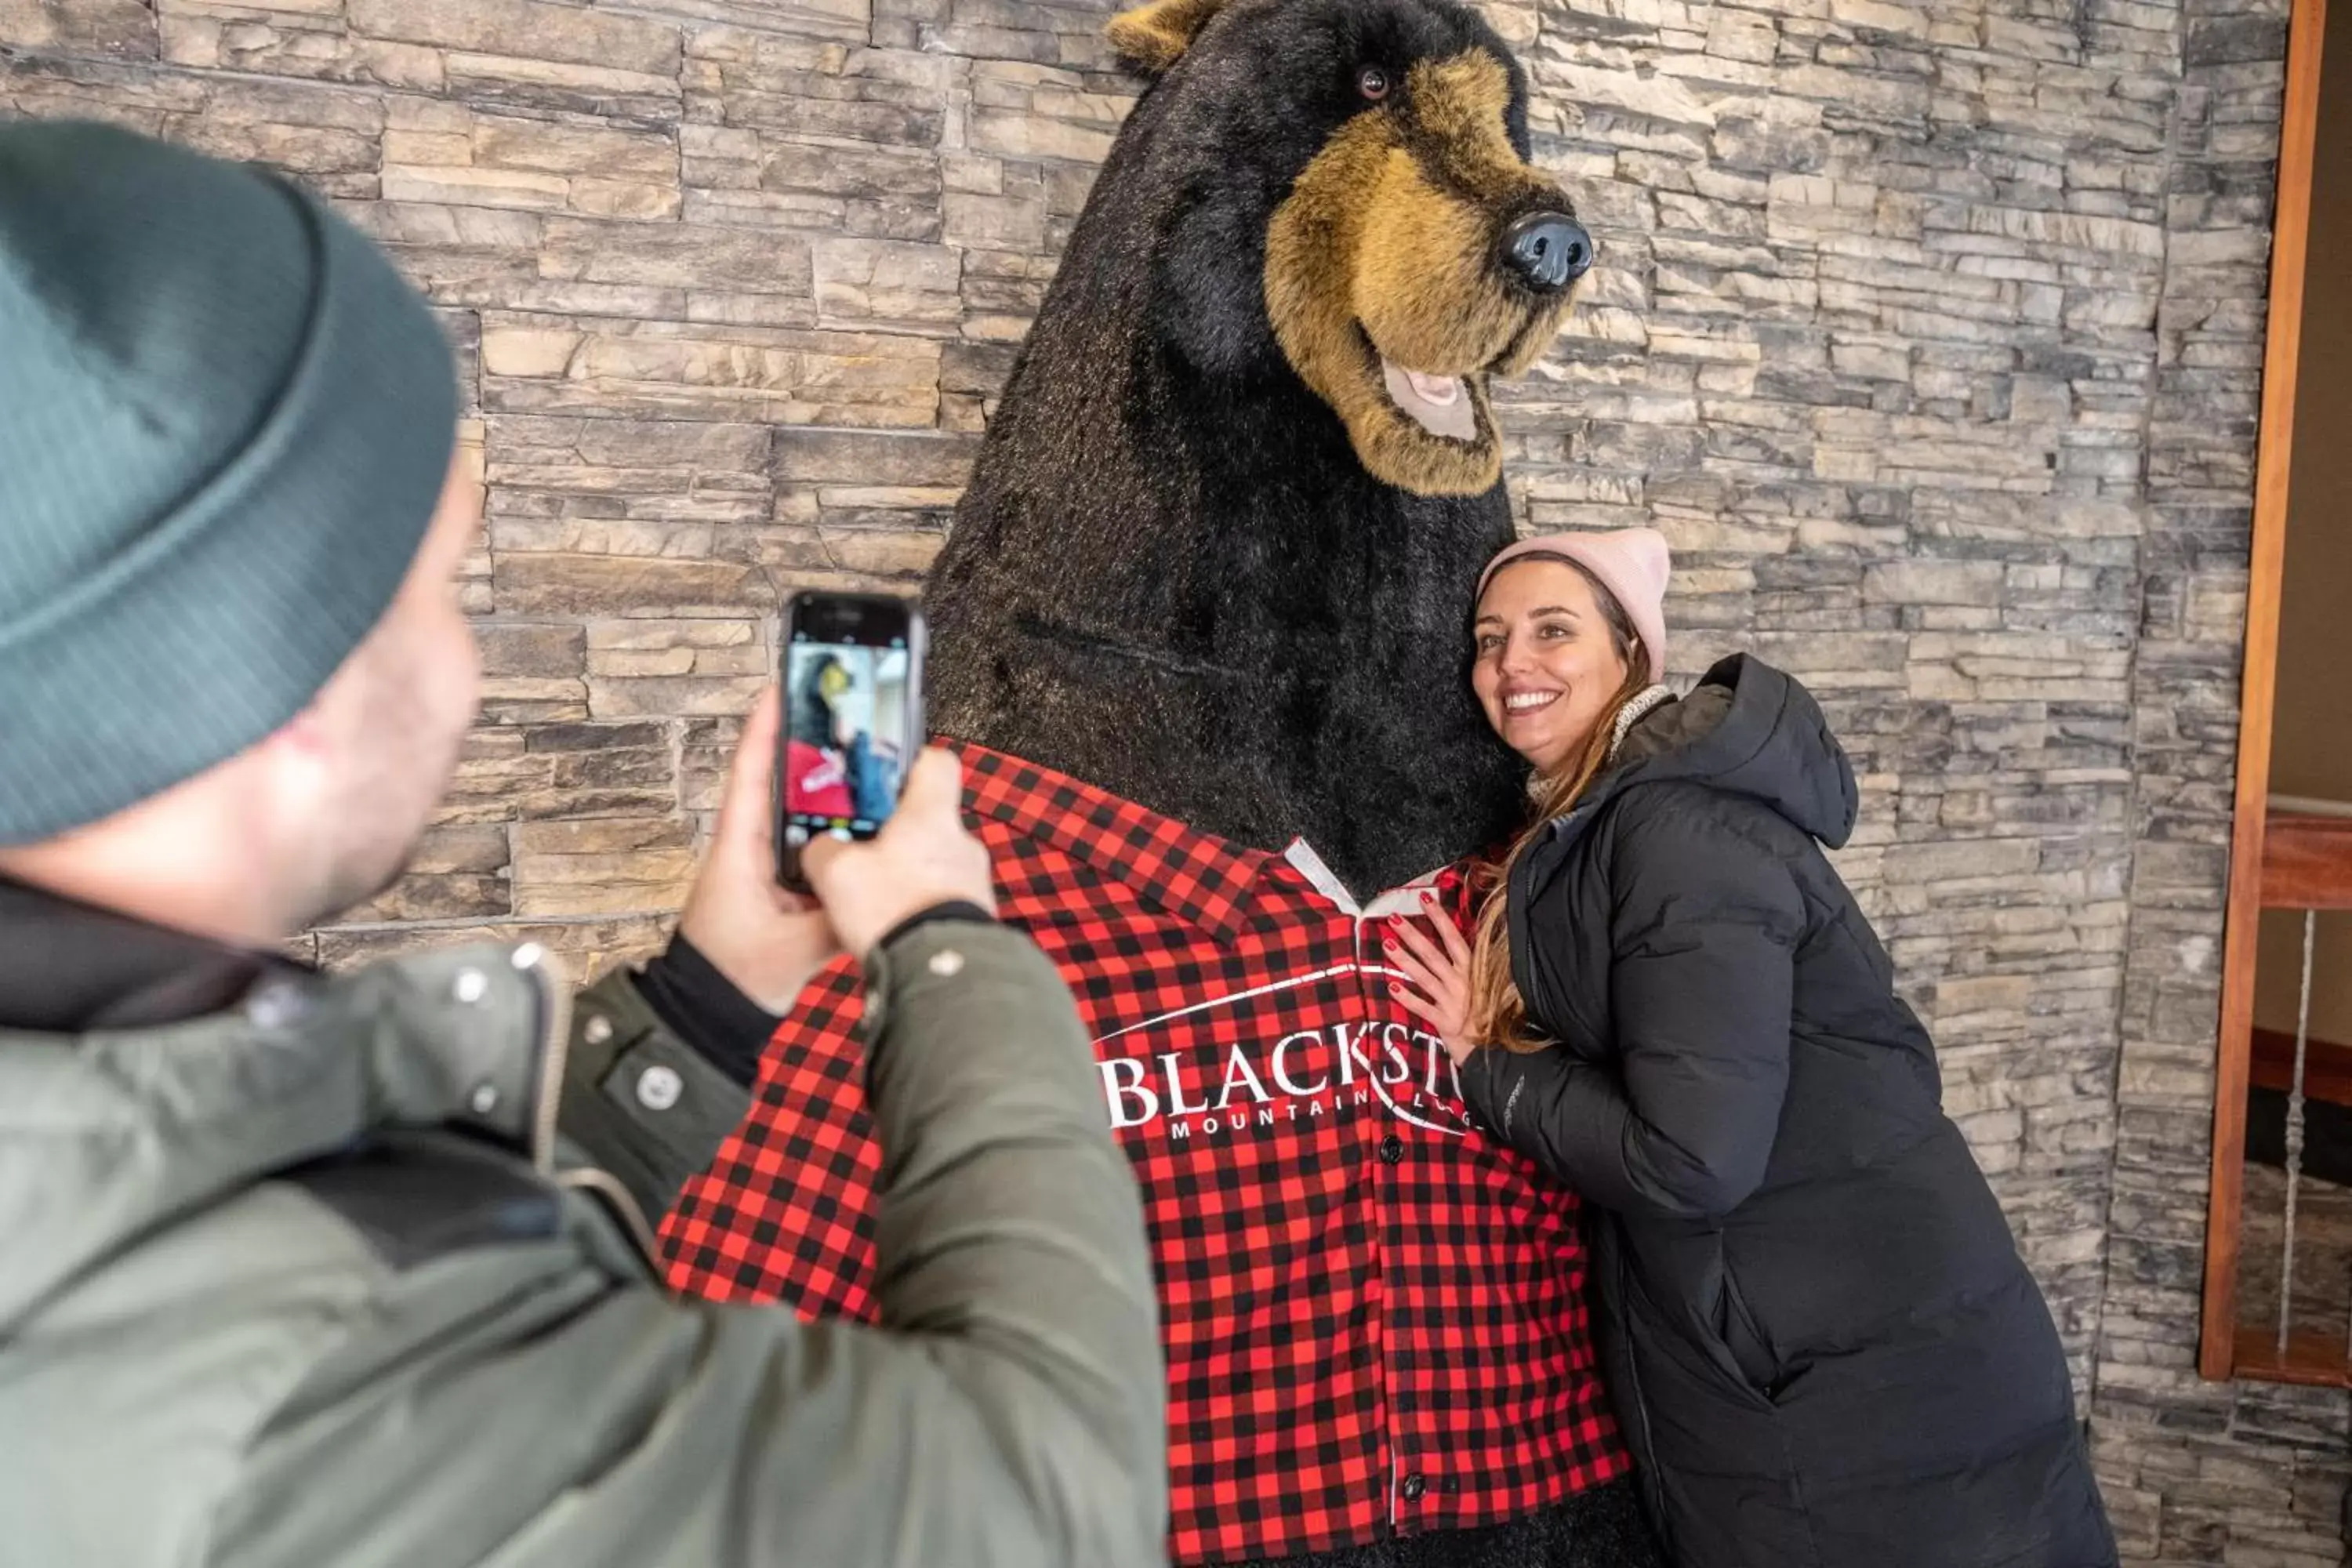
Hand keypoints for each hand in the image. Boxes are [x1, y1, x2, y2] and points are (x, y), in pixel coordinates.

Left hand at [677, 685, 844, 1011]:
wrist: (710, 1015)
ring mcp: (763, 867)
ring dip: (828, 793)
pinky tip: (867, 828)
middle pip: (781, 785)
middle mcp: (749, 849)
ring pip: (799, 816)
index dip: (764, 730)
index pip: (750, 776)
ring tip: (868, 766)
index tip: (780, 687)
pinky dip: (834, 832)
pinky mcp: (778, 887)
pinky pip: (809, 846)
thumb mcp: (790, 948)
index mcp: (739, 851)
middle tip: (847, 720)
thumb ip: (837, 918)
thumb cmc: (732, 976)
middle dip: (811, 751)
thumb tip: (880, 890)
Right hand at [801, 746, 996, 957]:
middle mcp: (962, 843)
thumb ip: (824, 850)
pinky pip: (942, 900)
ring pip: (935, 863)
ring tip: (874, 897)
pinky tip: (892, 925)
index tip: (885, 776)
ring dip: (907, 874)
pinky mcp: (975, 918)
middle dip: (896, 833)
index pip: (937, 762)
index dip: (910, 763)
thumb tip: (822, 848)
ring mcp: (974, 882)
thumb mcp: (837, 872)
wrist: (941, 972)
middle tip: (862, 849)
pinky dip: (918, 907)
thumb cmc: (894, 910)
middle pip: (930, 820)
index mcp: (932, 815)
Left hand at [1384, 891, 1478, 1066]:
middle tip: (1393, 918)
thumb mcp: (1490, 986)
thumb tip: (1468, 942)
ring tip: (1386, 944)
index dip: (1440, 918)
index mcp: (1474, 971)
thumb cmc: (1495, 1016)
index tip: (1425, 899)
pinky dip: (1407, 998)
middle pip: (1433, 953)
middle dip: (1413, 935)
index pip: (1454, 938)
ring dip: (1405, 960)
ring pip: (1424, 977)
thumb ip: (1476, 967)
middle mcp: (1462, 982)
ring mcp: (1452, 1002)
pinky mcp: (1445, 1022)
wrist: (1500, 1051)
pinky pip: (1423, 1007)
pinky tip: (1392, 986)